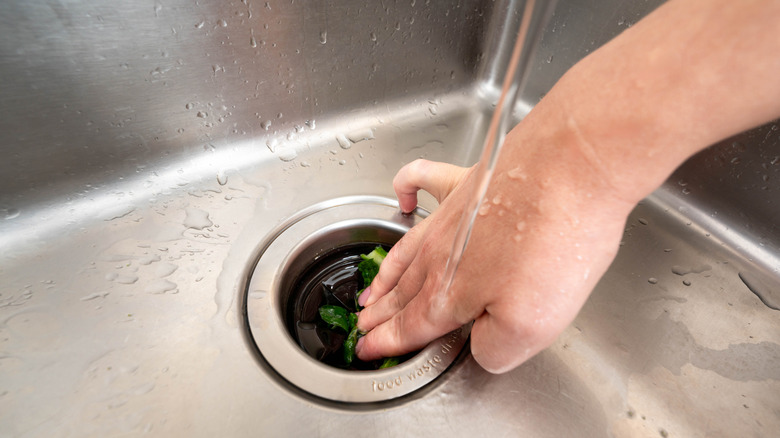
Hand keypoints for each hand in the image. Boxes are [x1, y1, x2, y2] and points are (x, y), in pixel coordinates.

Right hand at [356, 120, 635, 372]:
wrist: (572, 168)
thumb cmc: (555, 241)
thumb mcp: (530, 326)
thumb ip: (494, 349)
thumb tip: (480, 349)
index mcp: (451, 293)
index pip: (411, 327)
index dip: (388, 343)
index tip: (368, 349)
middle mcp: (441, 255)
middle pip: (404, 293)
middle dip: (381, 314)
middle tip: (364, 325)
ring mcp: (452, 215)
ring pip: (407, 252)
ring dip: (387, 275)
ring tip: (373, 291)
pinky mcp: (470, 181)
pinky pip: (422, 180)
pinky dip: (405, 189)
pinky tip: (403, 196)